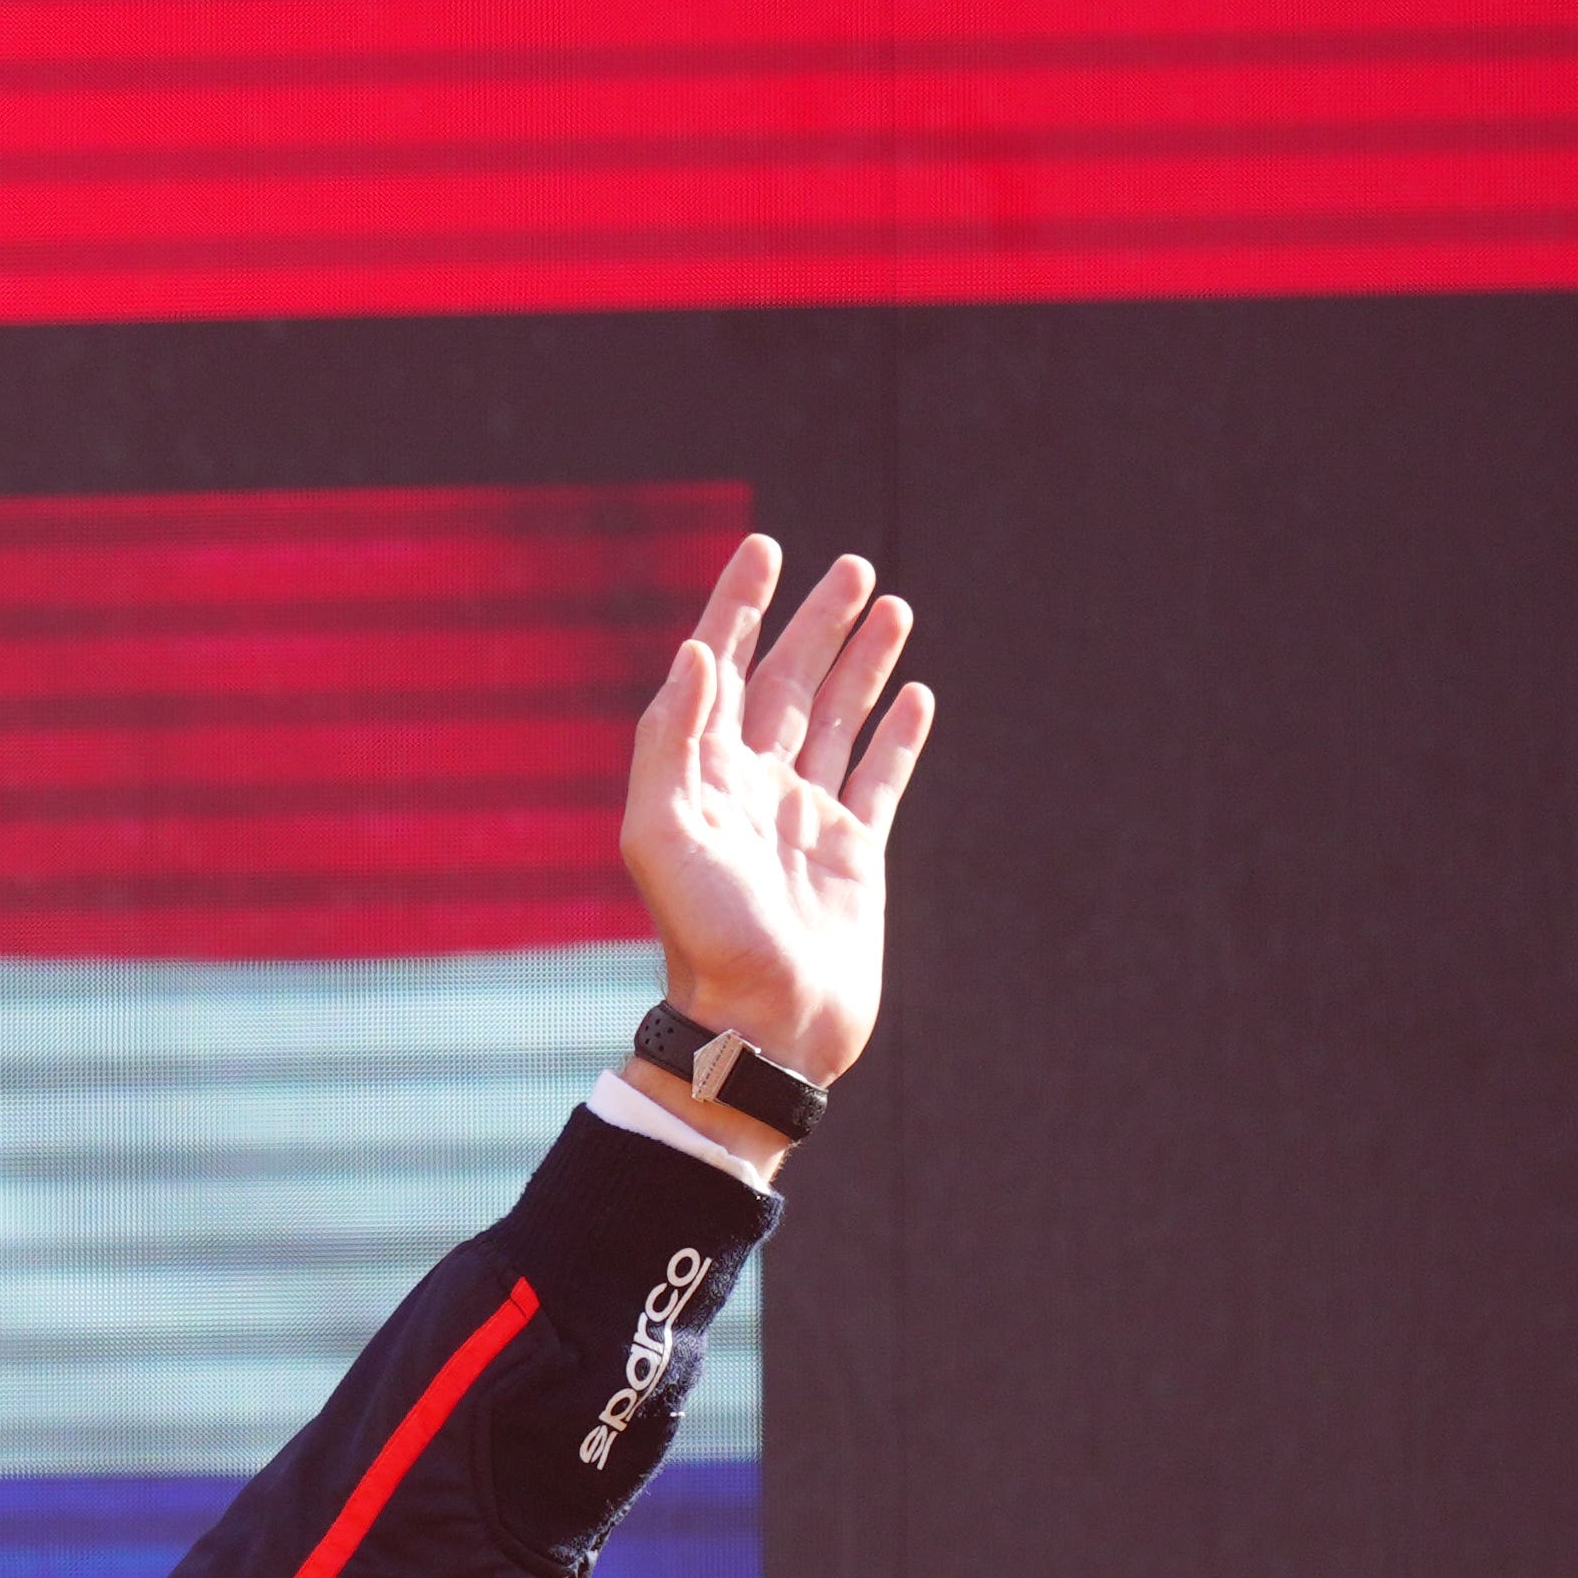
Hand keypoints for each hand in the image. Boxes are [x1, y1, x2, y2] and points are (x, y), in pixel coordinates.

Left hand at [620, 535, 931, 1087]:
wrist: (764, 1028)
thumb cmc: (707, 941)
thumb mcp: (663, 838)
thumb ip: (670, 742)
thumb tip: (695, 654)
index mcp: (702, 777)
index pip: (719, 670)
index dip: (738, 608)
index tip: (765, 549)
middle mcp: (752, 789)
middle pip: (784, 683)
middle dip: (815, 623)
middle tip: (850, 568)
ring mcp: (805, 819)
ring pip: (834, 719)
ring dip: (859, 663)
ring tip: (889, 606)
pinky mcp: (853, 853)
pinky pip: (878, 777)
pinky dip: (896, 734)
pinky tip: (915, 694)